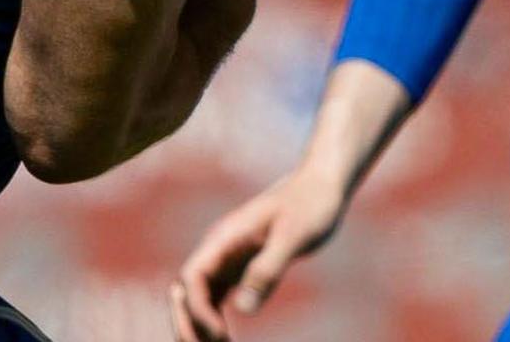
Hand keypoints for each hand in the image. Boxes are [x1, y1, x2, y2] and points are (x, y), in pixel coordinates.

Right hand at [170, 161, 353, 341]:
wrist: (323, 184)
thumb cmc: (313, 204)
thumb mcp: (295, 235)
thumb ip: (268, 269)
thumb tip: (243, 309)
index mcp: (226, 236)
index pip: (192, 277)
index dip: (196, 309)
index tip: (218, 334)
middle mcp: (220, 247)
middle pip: (186, 291)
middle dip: (186, 323)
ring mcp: (228, 257)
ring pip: (199, 297)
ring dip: (199, 325)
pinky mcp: (242, 265)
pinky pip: (216, 297)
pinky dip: (214, 319)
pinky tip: (225, 340)